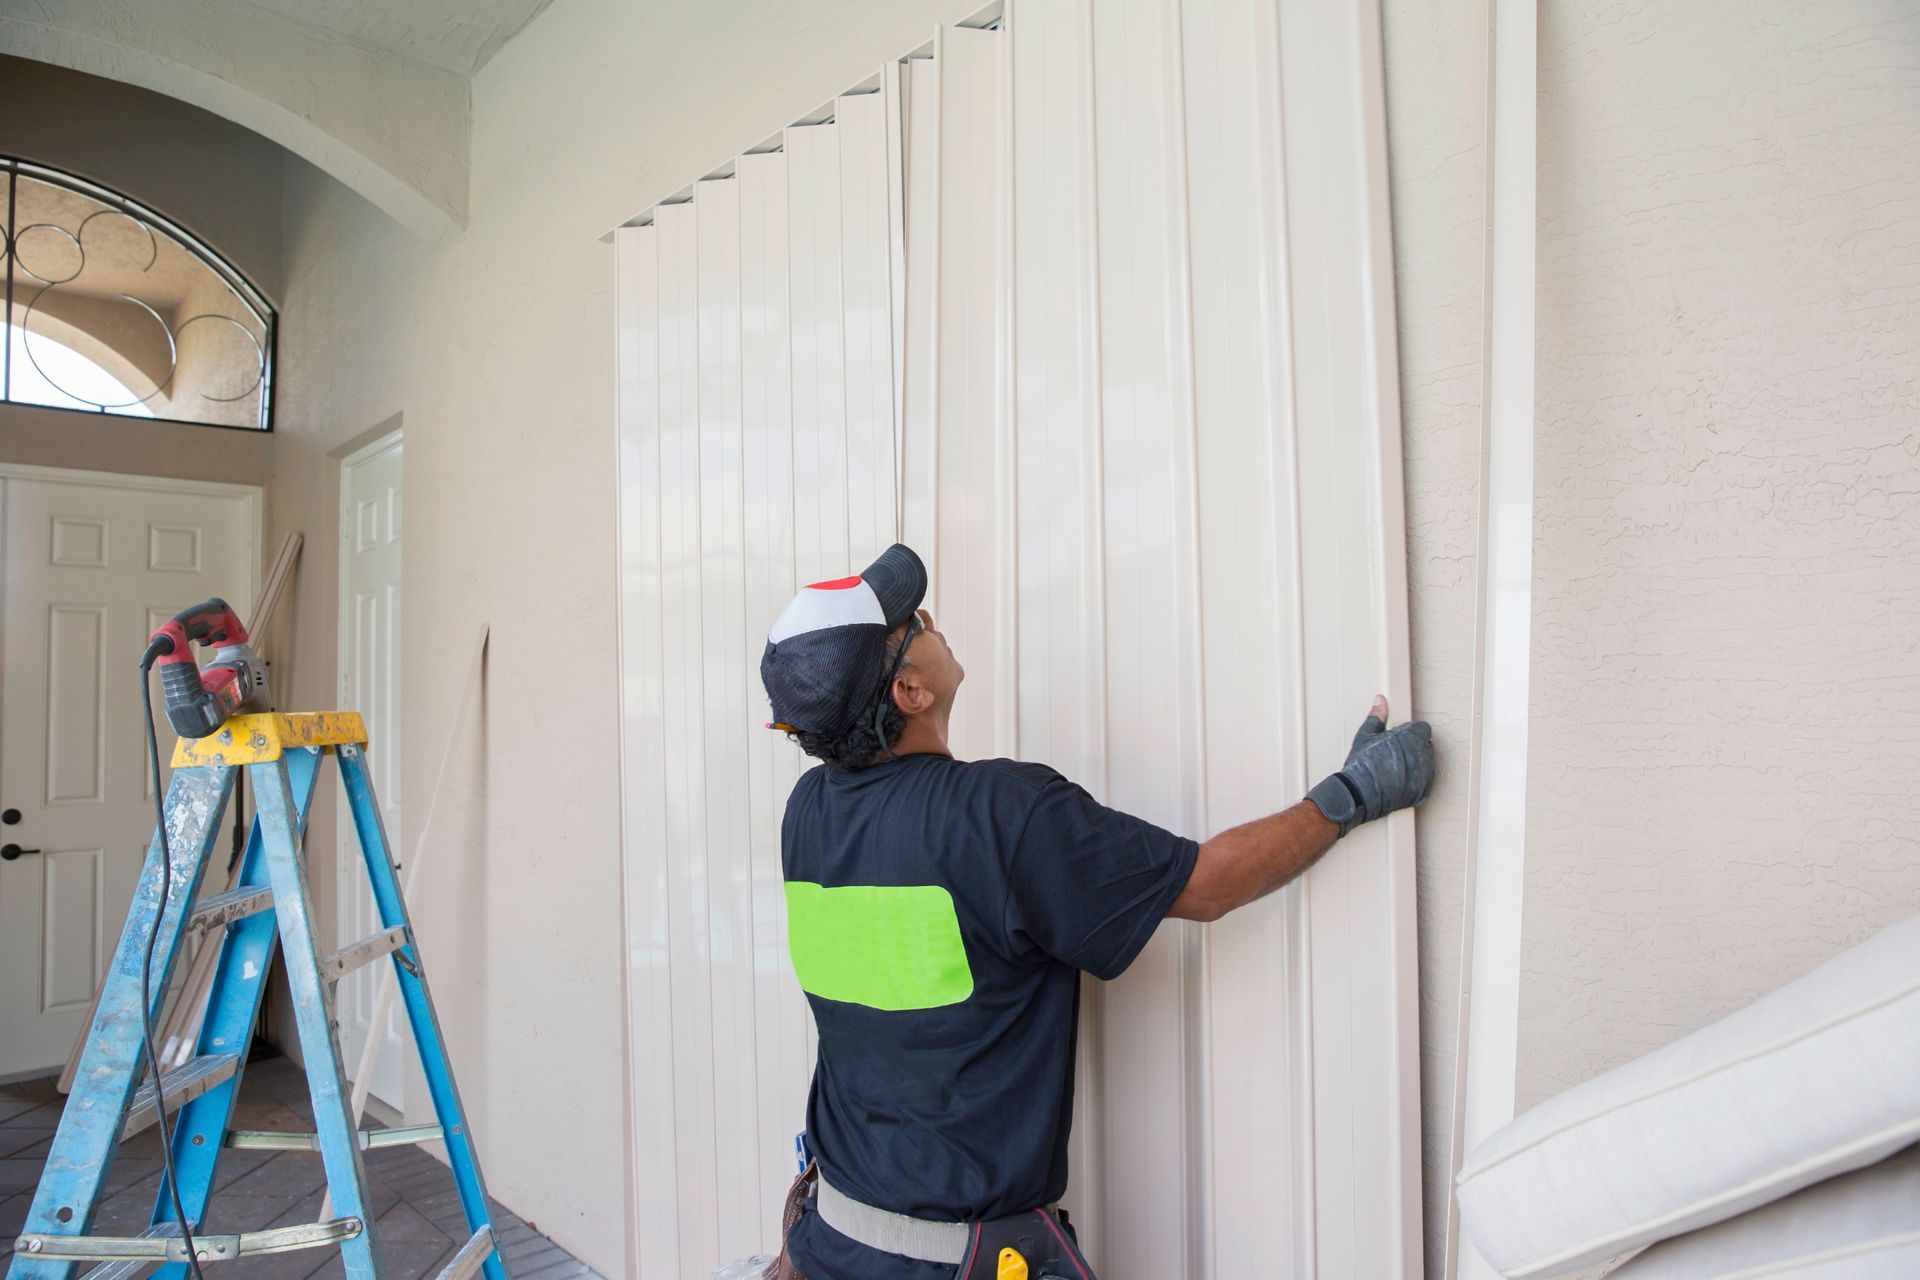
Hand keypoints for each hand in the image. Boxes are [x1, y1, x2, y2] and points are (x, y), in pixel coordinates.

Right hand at [1305, 695, 1434, 835]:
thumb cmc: (1362, 766)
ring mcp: (1424, 774)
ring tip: (1395, 768)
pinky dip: (1416, 781)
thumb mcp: (1365, 736)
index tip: (1401, 737)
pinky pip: (1425, 781)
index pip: (1422, 728)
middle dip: (1414, 747)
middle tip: (1395, 753)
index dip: (1410, 732)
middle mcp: (1422, 754)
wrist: (1359, 795)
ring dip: (1416, 763)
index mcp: (1410, 736)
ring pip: (1427, 763)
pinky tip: (1399, 781)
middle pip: (1425, 745)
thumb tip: (1380, 702)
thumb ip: (1377, 717)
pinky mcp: (1423, 791)